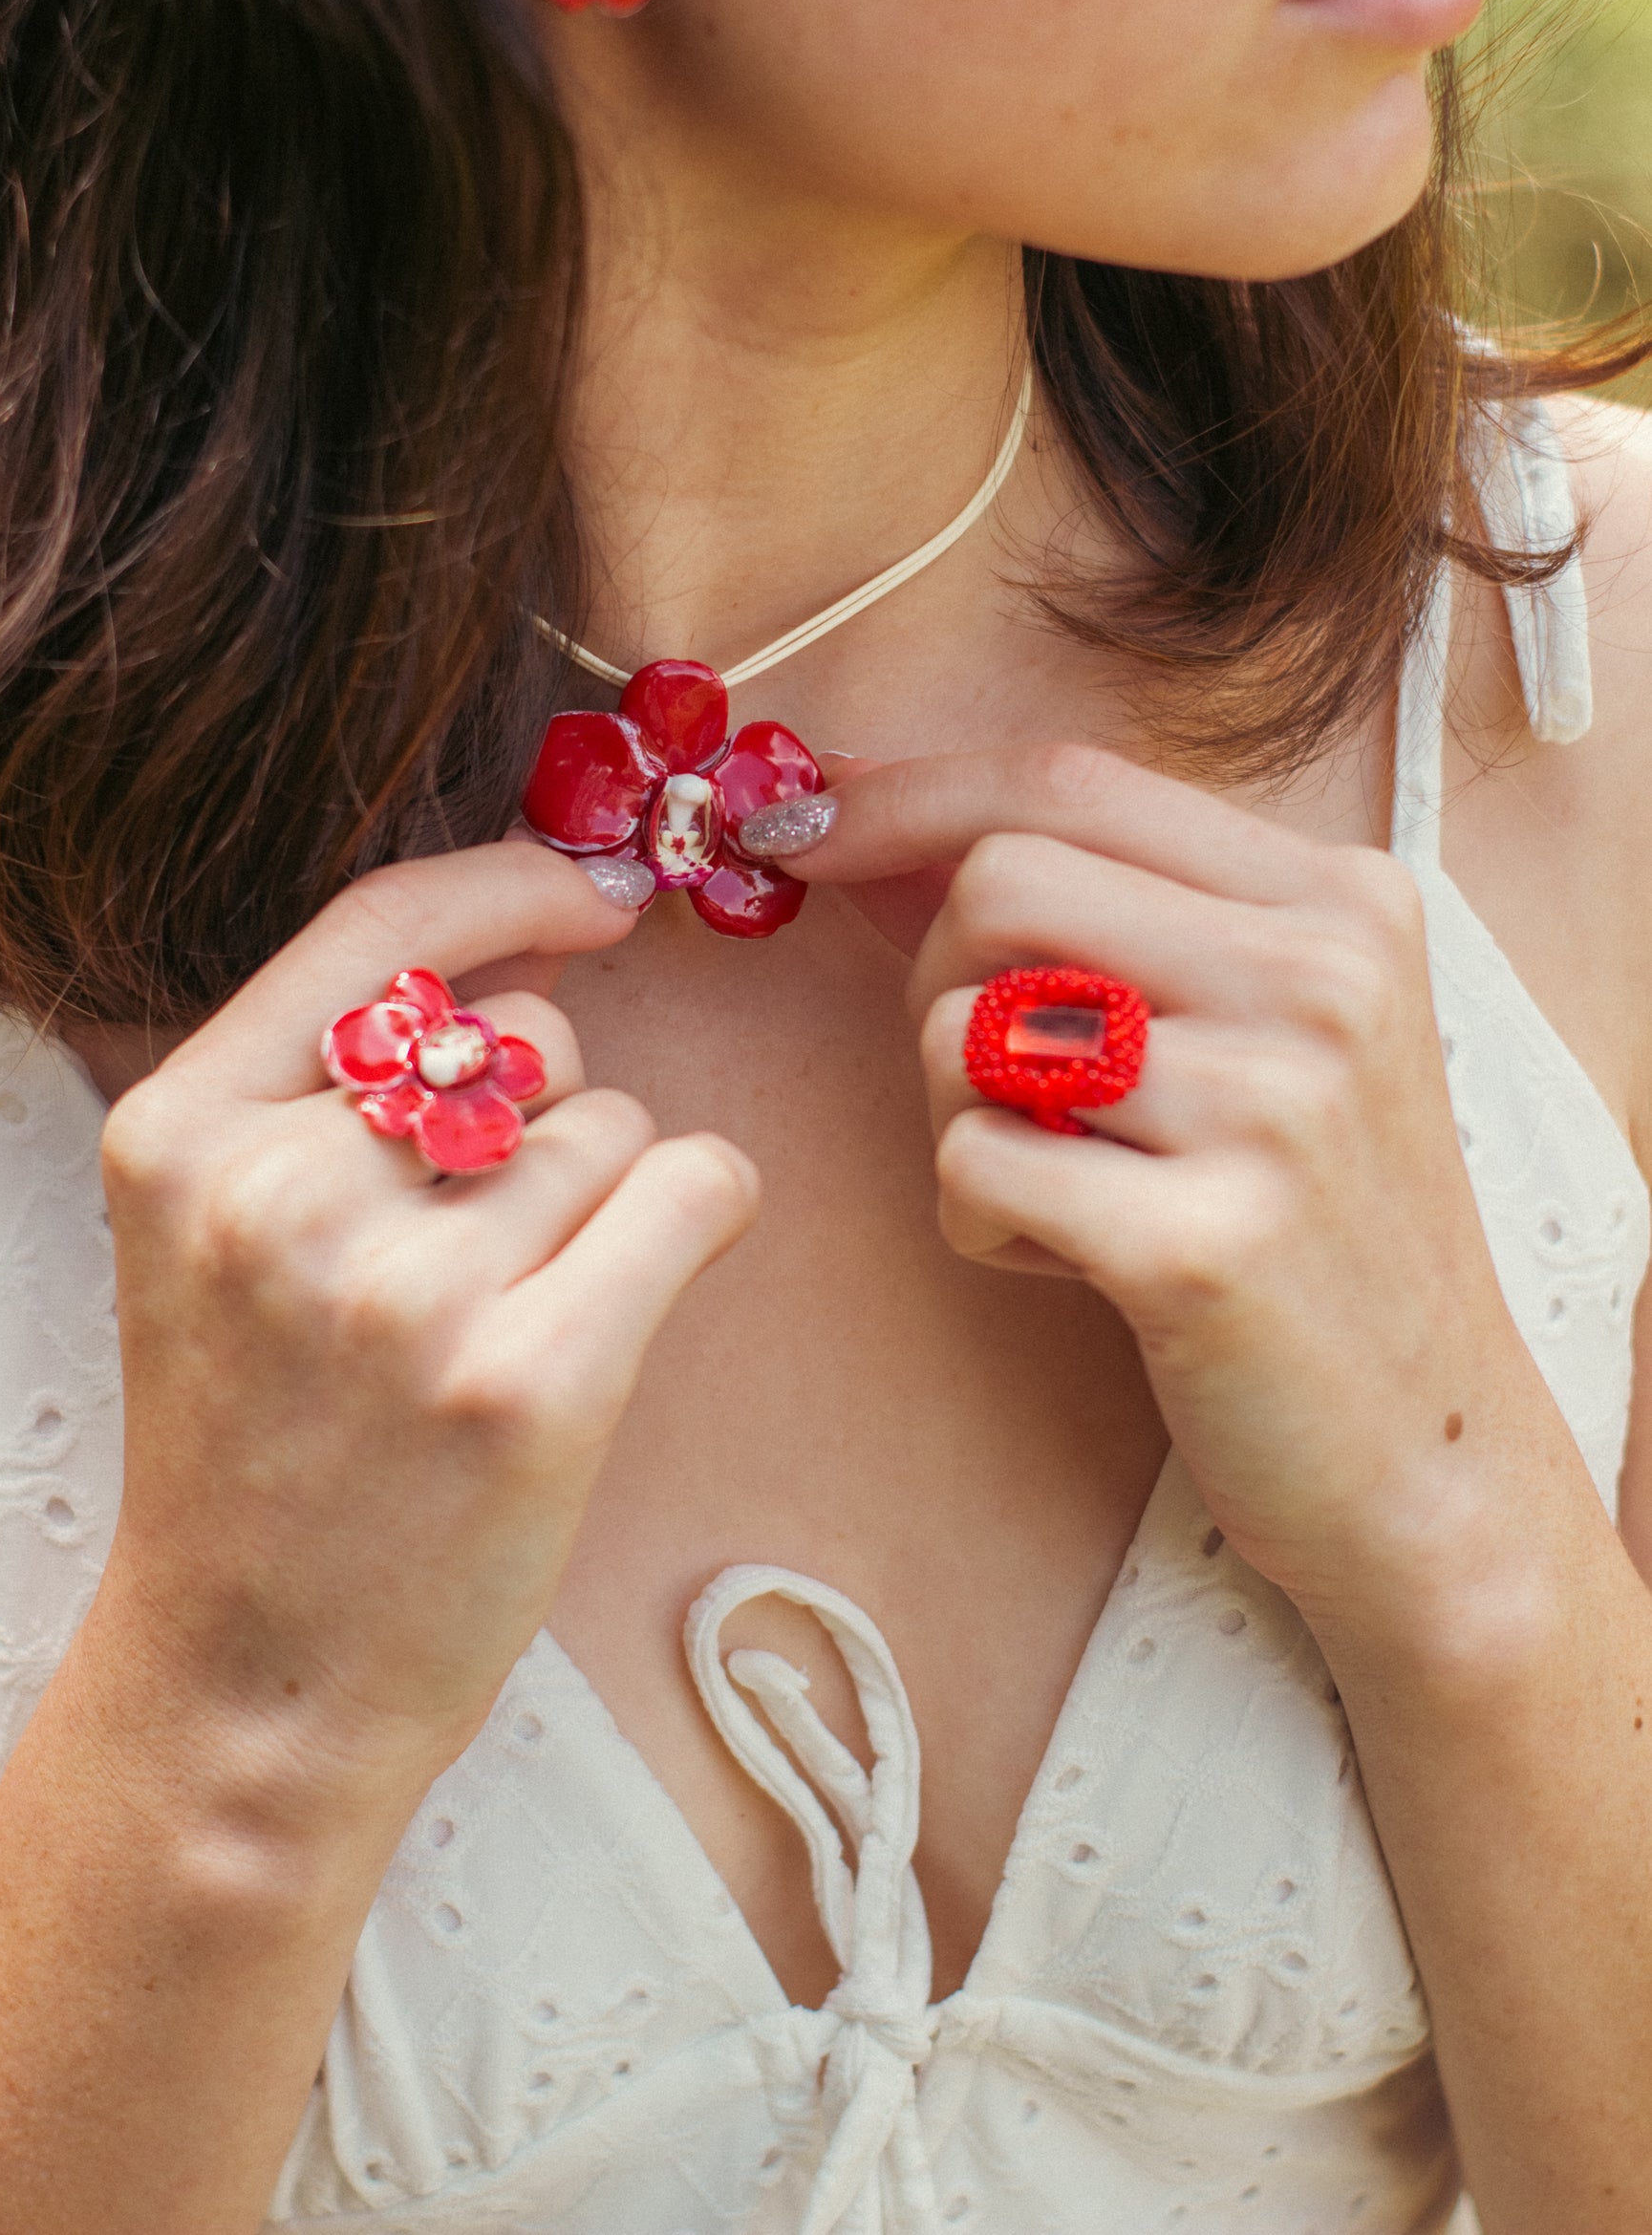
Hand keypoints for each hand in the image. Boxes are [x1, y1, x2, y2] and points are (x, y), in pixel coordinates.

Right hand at [96, 838, 758, 1805]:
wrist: (250, 1687)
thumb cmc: (256, 1448)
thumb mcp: (216, 1236)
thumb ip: (337, 1085)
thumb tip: (542, 935)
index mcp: (178, 1134)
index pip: (372, 925)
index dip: (507, 884)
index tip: (594, 895)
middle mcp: (280, 1193)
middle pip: (522, 1039)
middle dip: (538, 1119)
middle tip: (471, 1262)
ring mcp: (406, 1292)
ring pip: (611, 1125)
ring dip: (600, 1203)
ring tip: (504, 1326)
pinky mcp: (532, 1380)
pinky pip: (694, 1186)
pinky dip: (701, 1214)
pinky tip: (638, 1291)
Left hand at [771, 743, 1570, 1640]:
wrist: (1430, 1456)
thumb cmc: (1309, 1230)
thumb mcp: (1262, 1031)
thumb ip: (1099, 912)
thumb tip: (857, 818)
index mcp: (1339, 899)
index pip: (1067, 778)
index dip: (906, 796)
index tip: (804, 827)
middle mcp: (1324, 977)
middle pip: (997, 880)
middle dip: (933, 972)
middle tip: (990, 1077)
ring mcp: (1275, 1108)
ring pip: (962, 1026)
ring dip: (956, 1113)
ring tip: (1063, 1183)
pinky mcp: (1204, 1243)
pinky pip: (969, 1162)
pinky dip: (977, 1220)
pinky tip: (1070, 1261)